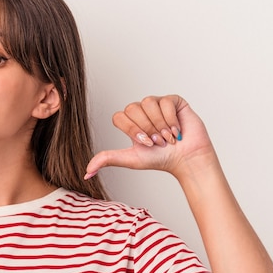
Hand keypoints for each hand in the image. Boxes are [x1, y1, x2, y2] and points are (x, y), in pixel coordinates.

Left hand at [85, 95, 217, 179]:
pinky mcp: (173, 101)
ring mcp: (157, 104)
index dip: (132, 130)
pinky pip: (165, 101)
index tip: (145, 143)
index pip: (119, 116)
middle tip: (158, 142)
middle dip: (146, 128)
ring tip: (168, 138)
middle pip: (132, 108)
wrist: (186, 159)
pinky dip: (171, 119)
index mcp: (130, 123)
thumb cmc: (160, 159)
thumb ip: (107, 159)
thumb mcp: (130, 159)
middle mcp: (142, 111)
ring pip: (148, 103)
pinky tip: (177, 131)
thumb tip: (86, 172)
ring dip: (159, 125)